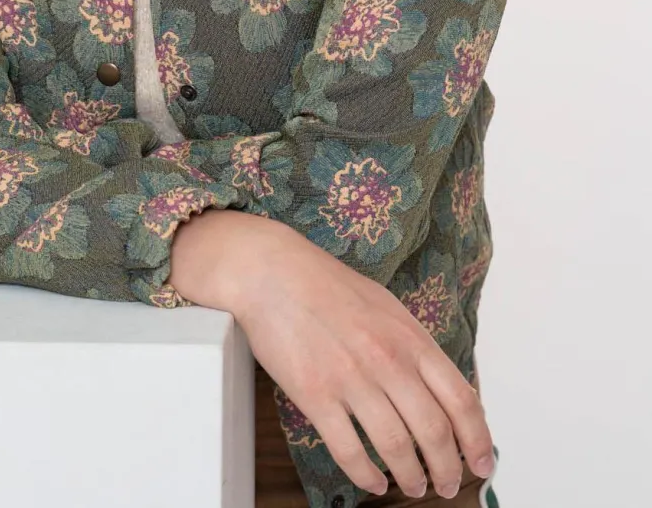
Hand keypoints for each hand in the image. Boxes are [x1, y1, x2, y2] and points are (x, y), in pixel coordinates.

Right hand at [169, 210, 493, 498]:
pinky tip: (373, 482)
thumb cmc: (329, 287)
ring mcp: (351, 378)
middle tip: (447, 486)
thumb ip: (416, 348)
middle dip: (448, 469)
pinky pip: (349, 450)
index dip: (478, 440)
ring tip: (414, 487)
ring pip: (396, 448)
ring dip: (411, 477)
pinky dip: (367, 475)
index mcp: (410, 337)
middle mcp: (387, 360)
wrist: (273, 272)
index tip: (483, 463)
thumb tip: (443, 390)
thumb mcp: (388, 308)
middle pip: (434, 432)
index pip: (461, 400)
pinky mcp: (316, 394)